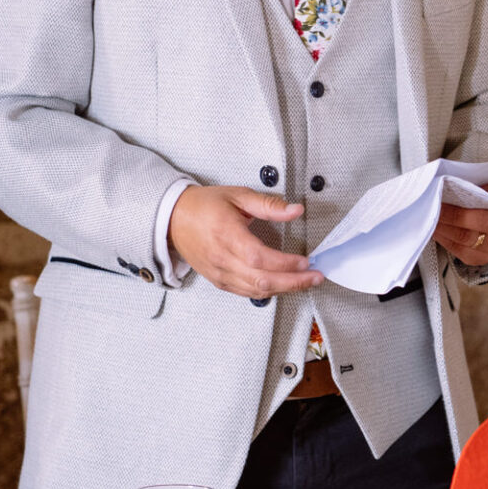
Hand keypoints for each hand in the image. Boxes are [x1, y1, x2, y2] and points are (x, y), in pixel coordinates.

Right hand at [168, 185, 320, 297]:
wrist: (172, 219)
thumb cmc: (204, 206)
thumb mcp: (238, 196)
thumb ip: (269, 205)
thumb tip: (295, 210)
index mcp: (226, 235)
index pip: (259, 258)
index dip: (285, 263)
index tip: (306, 261)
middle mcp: (222, 259)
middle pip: (261, 280)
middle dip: (293, 282)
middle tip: (315, 277)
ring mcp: (219, 273)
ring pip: (255, 290)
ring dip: (284, 289)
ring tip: (306, 282)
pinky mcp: (218, 281)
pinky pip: (246, 292)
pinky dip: (267, 291)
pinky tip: (283, 286)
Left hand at [436, 179, 487, 265]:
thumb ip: (478, 181)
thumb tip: (453, 183)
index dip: (477, 192)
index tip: (451, 188)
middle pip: (484, 221)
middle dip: (455, 214)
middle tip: (435, 206)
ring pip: (469, 240)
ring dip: (446, 228)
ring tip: (431, 218)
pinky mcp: (486, 258)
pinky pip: (463, 252)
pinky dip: (447, 241)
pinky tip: (436, 231)